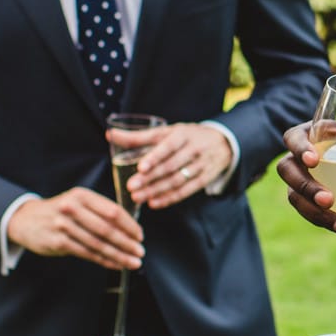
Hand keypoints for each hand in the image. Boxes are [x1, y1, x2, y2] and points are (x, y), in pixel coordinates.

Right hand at [7, 187, 143, 269]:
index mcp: (82, 195)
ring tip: (133, 262)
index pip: (113, 211)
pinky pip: (87, 253)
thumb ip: (100, 212)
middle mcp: (72, 208)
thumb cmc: (60, 211)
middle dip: (127, 243)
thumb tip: (130, 229)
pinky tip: (115, 264)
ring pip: (98, 244)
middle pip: (107, 229)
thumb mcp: (78, 203)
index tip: (140, 236)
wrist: (25, 220)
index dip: (129, 225)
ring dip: (119, 255)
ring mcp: (63, 225)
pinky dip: (104, 260)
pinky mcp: (58, 241)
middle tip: (140, 252)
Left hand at [118, 121, 233, 209]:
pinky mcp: (205, 179)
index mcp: (183, 135)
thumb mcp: (168, 131)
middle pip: (171, 166)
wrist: (224, 143)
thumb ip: (140, 136)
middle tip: (131, 187)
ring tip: (138, 197)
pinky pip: (186, 191)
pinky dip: (169, 198)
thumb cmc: (188, 136)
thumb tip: (110, 135)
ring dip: (157, 190)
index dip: (155, 157)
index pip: (168, 147)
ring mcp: (201, 166)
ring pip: (177, 181)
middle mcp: (194, 150)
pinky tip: (154, 203)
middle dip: (150, 178)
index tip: (140, 167)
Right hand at [277, 121, 335, 233]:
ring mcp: (299, 181)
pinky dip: (325, 221)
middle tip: (329, 199)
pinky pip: (309, 213)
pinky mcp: (305, 201)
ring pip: (295, 197)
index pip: (295, 138)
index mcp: (313, 134)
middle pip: (288, 171)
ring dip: (314, 212)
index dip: (300, 147)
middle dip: (305, 186)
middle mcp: (299, 158)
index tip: (314, 159)